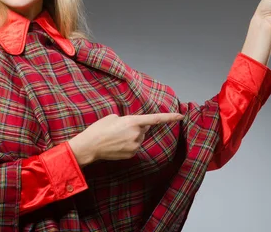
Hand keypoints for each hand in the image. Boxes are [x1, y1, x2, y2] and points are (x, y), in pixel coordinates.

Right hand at [68, 113, 183, 165]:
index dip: (169, 117)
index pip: (155, 119)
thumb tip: (135, 125)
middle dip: (137, 127)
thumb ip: (128, 120)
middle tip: (120, 128)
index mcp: (133, 122)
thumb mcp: (113, 117)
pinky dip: (128, 144)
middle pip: (144, 129)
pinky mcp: (132, 154)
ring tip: (116, 136)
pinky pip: (134, 146)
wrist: (90, 146)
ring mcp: (135, 145)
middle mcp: (137, 134)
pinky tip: (117, 144)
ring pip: (139, 138)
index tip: (180, 116)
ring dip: (132, 136)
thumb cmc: (99, 129)